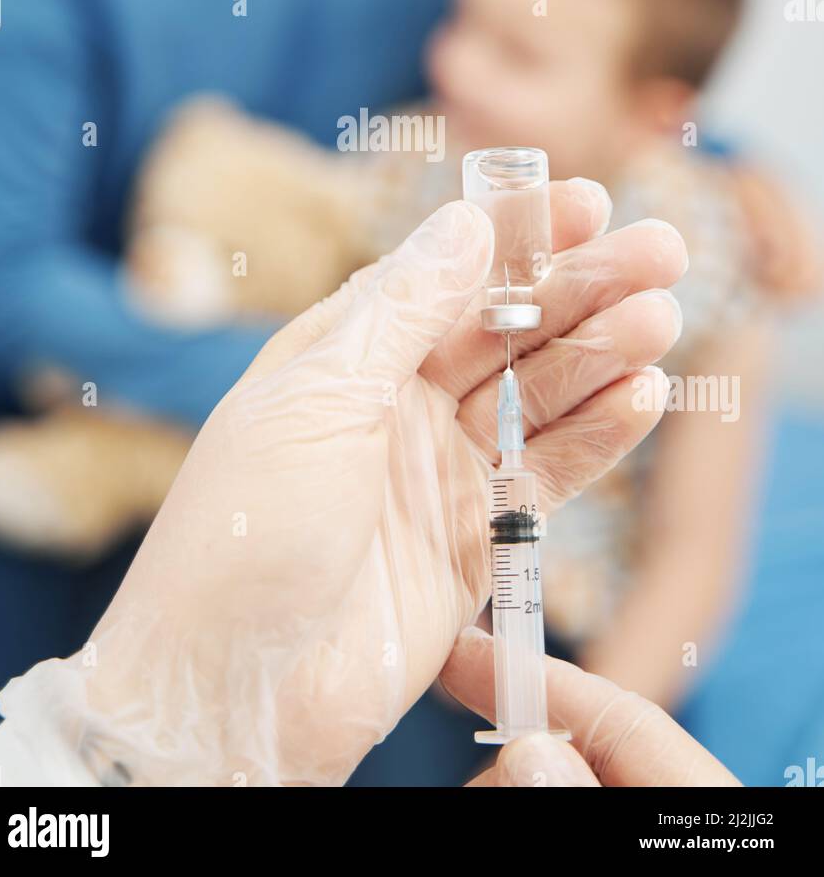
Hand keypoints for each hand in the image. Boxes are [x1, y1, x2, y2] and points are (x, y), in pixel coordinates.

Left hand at [0, 185, 686, 785]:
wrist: (233, 690)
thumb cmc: (244, 530)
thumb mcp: (318, 398)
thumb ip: (402, 310)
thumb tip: (466, 221)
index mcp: (345, 353)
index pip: (447, 274)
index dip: (518, 236)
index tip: (587, 203)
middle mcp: (395, 402)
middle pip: (506, 329)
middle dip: (580, 289)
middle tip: (660, 252)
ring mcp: (437, 470)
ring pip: (536, 395)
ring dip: (601, 354)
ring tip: (661, 317)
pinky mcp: (474, 538)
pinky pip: (548, 473)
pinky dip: (598, 435)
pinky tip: (642, 394)